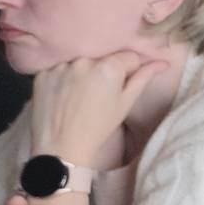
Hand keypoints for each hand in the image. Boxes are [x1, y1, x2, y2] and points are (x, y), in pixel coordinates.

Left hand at [30, 45, 174, 171]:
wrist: (61, 148)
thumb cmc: (98, 128)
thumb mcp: (125, 104)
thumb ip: (143, 78)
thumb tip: (162, 63)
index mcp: (109, 67)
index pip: (127, 57)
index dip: (129, 71)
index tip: (120, 86)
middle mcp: (84, 60)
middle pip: (101, 57)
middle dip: (103, 70)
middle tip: (98, 93)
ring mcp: (60, 66)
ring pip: (78, 62)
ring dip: (81, 73)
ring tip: (78, 95)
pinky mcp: (41, 74)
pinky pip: (57, 70)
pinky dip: (61, 79)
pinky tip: (62, 96)